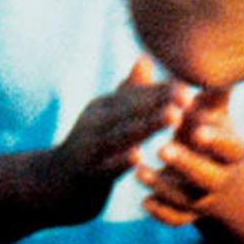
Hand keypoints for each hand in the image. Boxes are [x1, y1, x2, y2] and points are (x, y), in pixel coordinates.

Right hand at [55, 59, 188, 214]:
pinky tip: (138, 158)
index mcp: (103, 107)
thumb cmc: (89, 149)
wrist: (53, 185)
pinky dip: (121, 161)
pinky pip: (107, 167)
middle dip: (160, 101)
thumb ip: (127, 92)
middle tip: (188, 94)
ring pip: (123, 134)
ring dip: (149, 124)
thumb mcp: (104, 118)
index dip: (163, 90)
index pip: (136, 94)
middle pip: (131, 109)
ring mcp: (90, 147)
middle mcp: (95, 122)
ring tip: (173, 116)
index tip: (190, 82)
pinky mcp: (87, 173)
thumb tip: (146, 57)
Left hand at [137, 83, 243, 226]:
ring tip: (139, 172)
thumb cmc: (210, 133)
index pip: (230, 148)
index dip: (216, 141)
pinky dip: (161, 212)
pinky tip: (143, 201)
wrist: (217, 176)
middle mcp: (219, 178)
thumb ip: (211, 94)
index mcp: (230, 152)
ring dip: (163, 188)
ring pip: (187, 200)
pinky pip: (176, 219)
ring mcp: (203, 198)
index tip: (196, 129)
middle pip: (208, 176)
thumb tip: (213, 63)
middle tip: (162, 149)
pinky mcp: (187, 213)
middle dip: (187, 164)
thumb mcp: (214, 114)